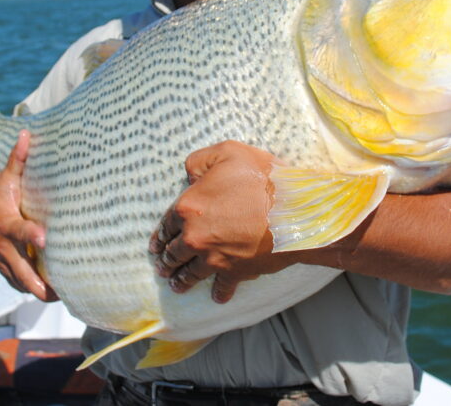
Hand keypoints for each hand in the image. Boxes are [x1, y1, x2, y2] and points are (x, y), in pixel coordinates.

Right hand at [0, 130, 56, 300]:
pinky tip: (47, 295)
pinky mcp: (2, 266)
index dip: (31, 236)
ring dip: (36, 291)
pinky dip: (28, 289)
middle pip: (21, 269)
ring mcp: (1, 259)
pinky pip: (15, 282)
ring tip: (59, 299)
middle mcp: (3, 246)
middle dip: (38, 283)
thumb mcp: (1, 178)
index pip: (20, 231)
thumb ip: (17, 160)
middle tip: (57, 293)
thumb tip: (27, 134)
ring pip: (19, 281)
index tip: (45, 240)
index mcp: (6, 224)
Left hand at [149, 141, 295, 303]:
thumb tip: (189, 174)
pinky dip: (219, 293)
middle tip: (162, 268)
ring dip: (182, 281)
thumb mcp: (228, 152)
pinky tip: (217, 297)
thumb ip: (201, 161)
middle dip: (166, 261)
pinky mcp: (235, 271)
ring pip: (191, 273)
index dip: (160, 235)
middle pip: (174, 253)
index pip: (166, 225)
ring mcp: (214, 257)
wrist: (293, 210)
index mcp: (188, 207)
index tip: (156, 245)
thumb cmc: (262, 178)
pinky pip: (222, 286)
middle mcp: (195, 236)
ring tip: (177, 285)